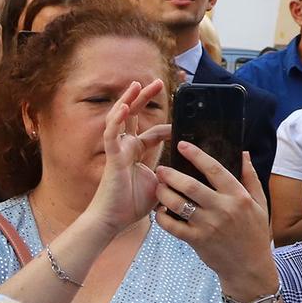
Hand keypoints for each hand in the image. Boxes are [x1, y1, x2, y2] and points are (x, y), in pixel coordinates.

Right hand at [81, 79, 169, 235]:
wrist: (114, 220)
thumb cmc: (132, 205)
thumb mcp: (160, 184)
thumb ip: (170, 172)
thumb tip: (189, 169)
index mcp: (136, 154)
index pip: (153, 133)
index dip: (168, 127)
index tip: (182, 125)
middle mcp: (125, 147)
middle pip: (135, 117)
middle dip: (145, 99)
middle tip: (157, 82)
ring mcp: (117, 150)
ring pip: (121, 118)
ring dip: (129, 100)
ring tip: (137, 84)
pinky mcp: (112, 156)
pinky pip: (112, 134)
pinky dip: (117, 119)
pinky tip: (125, 106)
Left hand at [154, 146, 276, 297]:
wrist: (249, 267)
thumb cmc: (255, 232)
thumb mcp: (260, 204)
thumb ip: (250, 178)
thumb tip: (243, 153)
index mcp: (238, 197)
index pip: (215, 169)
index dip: (196, 155)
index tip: (181, 145)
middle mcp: (223, 209)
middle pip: (190, 185)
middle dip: (171, 175)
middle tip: (160, 169)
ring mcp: (208, 226)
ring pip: (178, 204)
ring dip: (163, 193)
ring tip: (158, 187)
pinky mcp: (196, 240)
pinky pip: (172, 226)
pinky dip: (162, 217)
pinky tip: (160, 211)